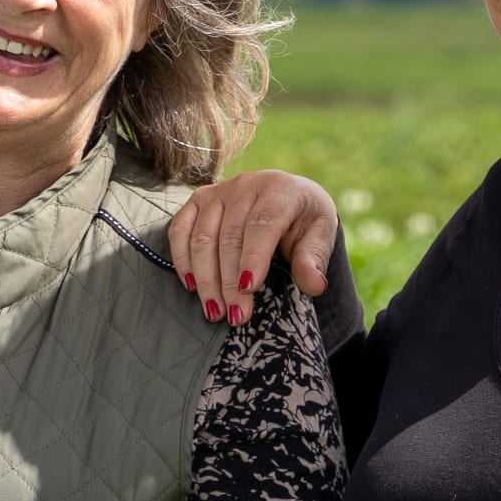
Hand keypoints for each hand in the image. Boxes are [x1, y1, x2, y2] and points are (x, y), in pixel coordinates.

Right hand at [168, 170, 337, 326]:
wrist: (287, 196)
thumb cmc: (304, 219)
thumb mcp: (320, 235)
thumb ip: (314, 260)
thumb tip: (315, 286)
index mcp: (280, 189)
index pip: (263, 224)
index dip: (254, 257)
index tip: (248, 289)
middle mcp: (245, 185)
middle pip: (230, 236)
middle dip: (230, 280)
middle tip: (236, 316)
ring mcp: (217, 192)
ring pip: (203, 238)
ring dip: (206, 278)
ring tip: (215, 311)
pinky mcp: (198, 201)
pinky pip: (180, 231)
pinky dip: (182, 260)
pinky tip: (191, 287)